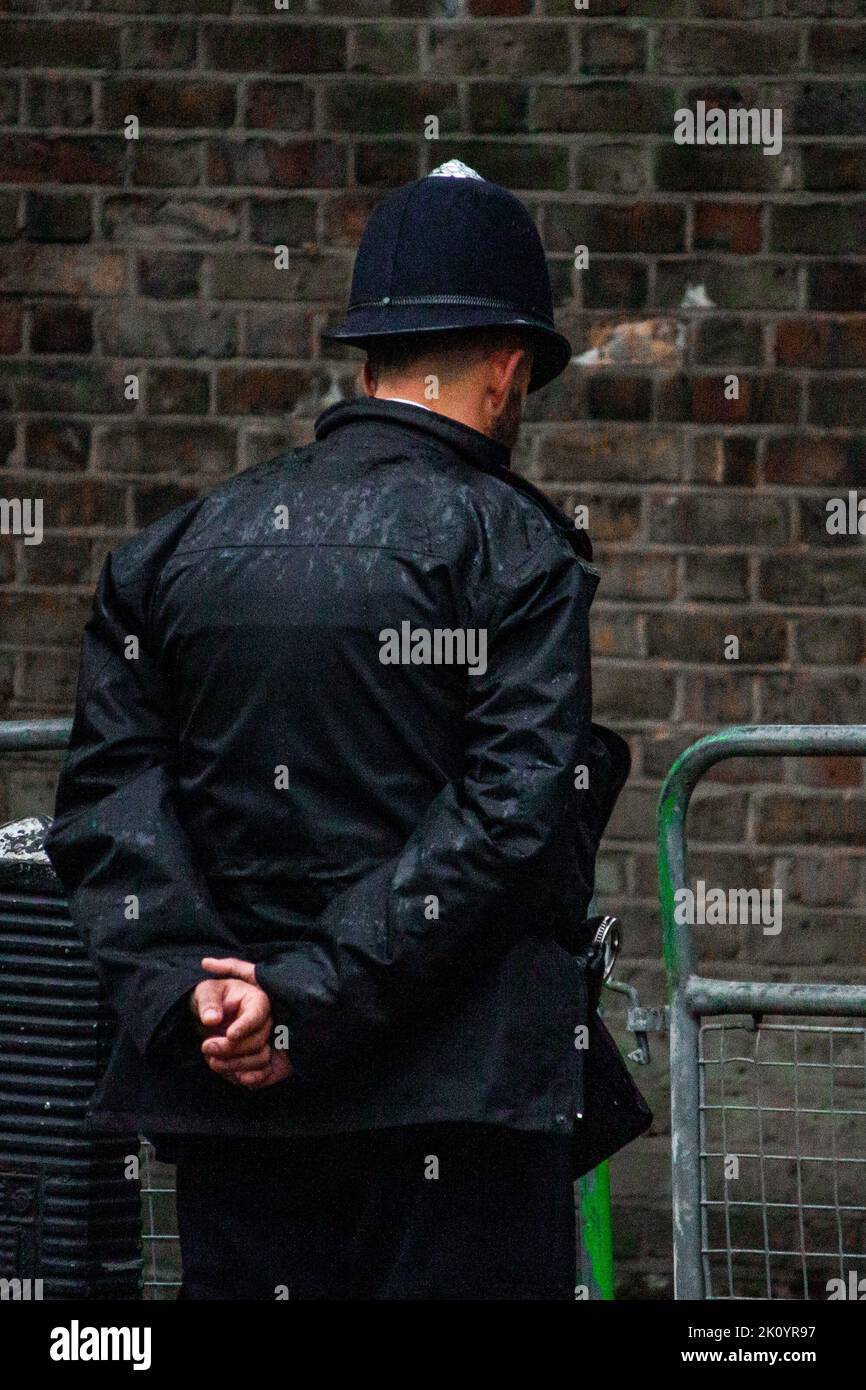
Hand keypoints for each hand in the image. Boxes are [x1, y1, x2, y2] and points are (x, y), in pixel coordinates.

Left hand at [197, 957, 294, 1089]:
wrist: (211, 1019)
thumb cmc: (211, 1000)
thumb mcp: (206, 992)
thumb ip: (208, 1001)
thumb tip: (213, 1020)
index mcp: (259, 999)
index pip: (259, 1013)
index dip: (245, 1025)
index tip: (229, 1034)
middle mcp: (270, 1021)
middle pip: (259, 1039)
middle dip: (231, 1048)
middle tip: (206, 1048)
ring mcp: (272, 1043)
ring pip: (261, 1059)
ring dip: (235, 1065)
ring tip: (211, 1061)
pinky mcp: (270, 1062)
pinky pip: (264, 1074)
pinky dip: (248, 1078)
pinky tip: (231, 1075)